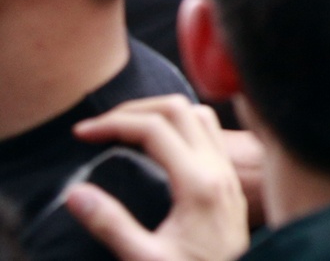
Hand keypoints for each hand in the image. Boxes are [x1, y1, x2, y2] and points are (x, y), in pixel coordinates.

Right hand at [65, 96, 248, 260]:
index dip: (114, 123)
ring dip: (158, 112)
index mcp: (198, 183)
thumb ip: (111, 225)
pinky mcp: (229, 178)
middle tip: (99, 126)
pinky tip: (157, 141)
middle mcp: (218, 168)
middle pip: (177, 110)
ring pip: (197, 115)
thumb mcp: (145, 258)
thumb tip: (75, 193)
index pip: (155, 128)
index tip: (81, 133)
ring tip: (124, 127)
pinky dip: (179, 123)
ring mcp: (228, 170)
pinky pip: (208, 132)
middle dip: (134, 109)